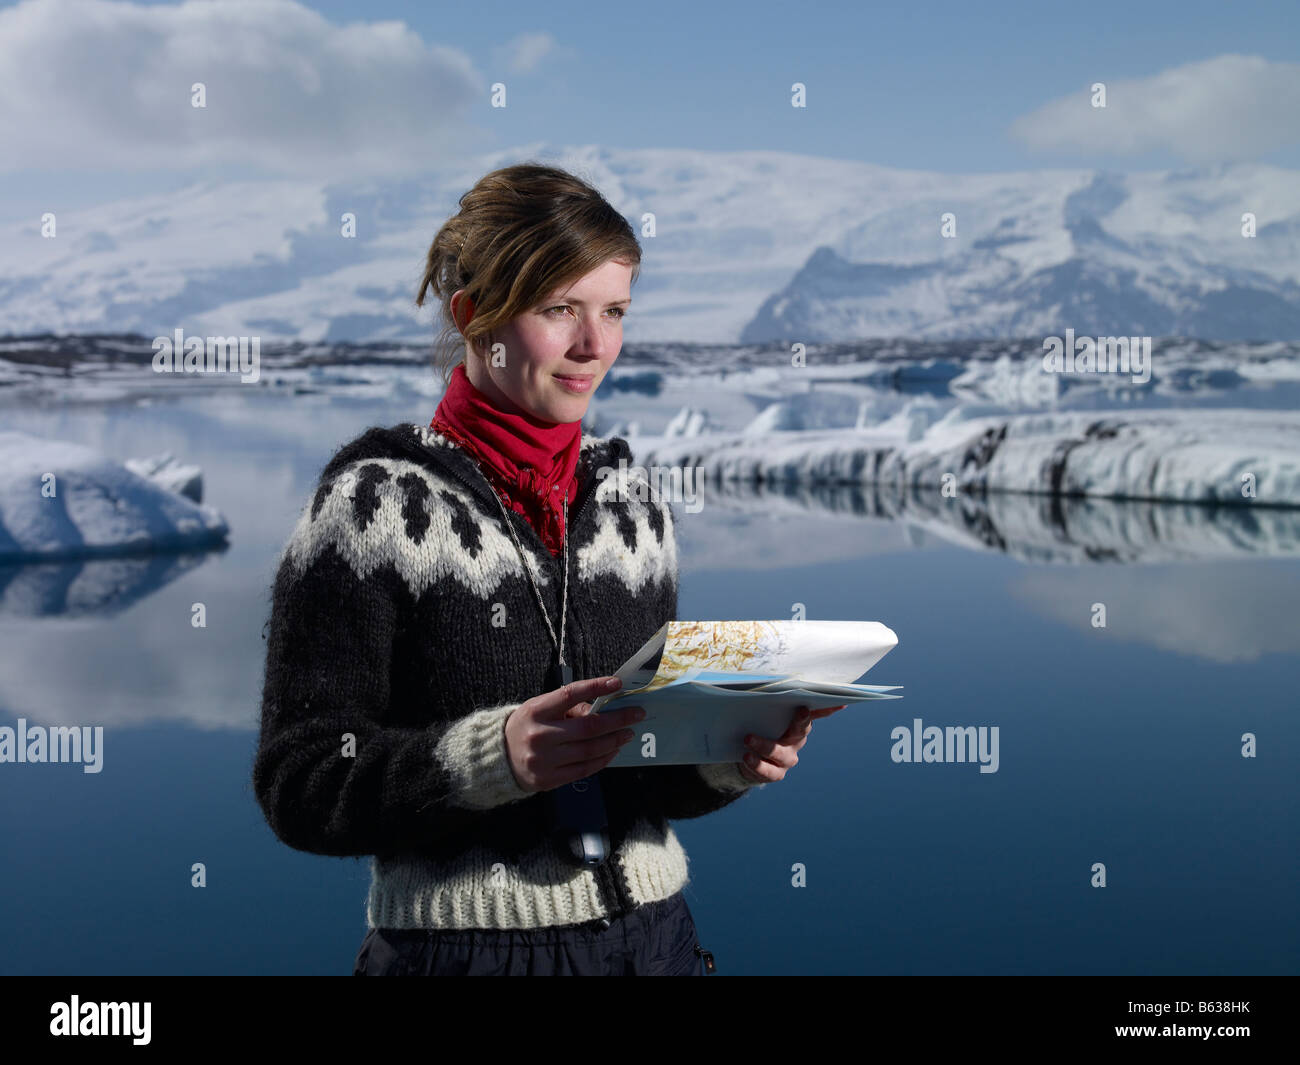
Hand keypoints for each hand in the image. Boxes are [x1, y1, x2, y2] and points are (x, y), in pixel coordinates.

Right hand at [504, 676, 644, 792]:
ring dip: (614, 740)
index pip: (569, 694)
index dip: (595, 687)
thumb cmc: (527, 726)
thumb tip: (602, 707)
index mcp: (536, 711)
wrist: (499, 757)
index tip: (617, 683)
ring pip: (590, 750)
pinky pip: (585, 769)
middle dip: (618, 720)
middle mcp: (540, 736)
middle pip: (588, 727)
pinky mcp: (550, 779)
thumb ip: (569, 707)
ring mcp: (545, 760)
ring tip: (628, 733)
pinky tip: (613, 750)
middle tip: (637, 714)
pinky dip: (603, 759)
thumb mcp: (540, 708)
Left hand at [737, 704, 846, 783]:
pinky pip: (769, 770)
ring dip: (765, 745)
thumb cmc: (758, 730)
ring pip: (780, 753)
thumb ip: (767, 703)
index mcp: (796, 725)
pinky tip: (747, 757)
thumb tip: (760, 678)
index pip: (813, 713)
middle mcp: (795, 742)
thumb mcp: (762, 715)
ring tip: (748, 738)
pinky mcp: (776, 773)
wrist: (747, 759)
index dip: (825, 708)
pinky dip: (757, 764)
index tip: (822, 702)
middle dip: (801, 721)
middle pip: (801, 731)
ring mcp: (787, 759)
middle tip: (800, 711)